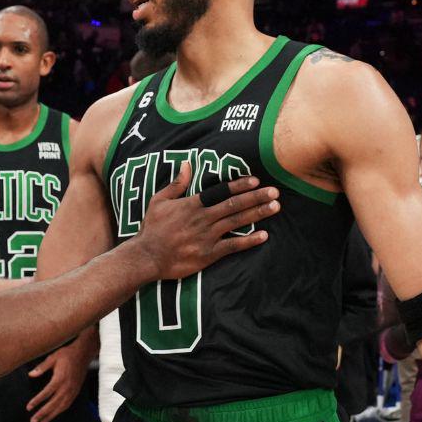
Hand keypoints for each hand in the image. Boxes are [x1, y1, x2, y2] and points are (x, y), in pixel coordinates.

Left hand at [26, 331, 95, 421]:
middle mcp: (66, 387)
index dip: (37, 401)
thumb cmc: (66, 355)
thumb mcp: (52, 358)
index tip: (28, 408)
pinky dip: (58, 412)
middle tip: (32, 421)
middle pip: (52, 404)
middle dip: (42, 413)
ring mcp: (72, 391)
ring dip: (50, 416)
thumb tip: (30, 375)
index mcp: (60, 378)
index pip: (46, 393)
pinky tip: (51, 417)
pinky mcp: (75, 392)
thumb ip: (41, 367)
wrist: (83, 355)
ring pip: (60, 407)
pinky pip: (66, 405)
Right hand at [132, 163, 279, 279]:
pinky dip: (249, 241)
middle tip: (275, 192)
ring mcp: (207, 236)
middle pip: (234, 204)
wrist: (146, 256)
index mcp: (192, 204)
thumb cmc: (151, 229)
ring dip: (257, 213)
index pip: (220, 191)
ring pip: (237, 222)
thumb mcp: (159, 201)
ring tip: (275, 207)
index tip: (256, 180)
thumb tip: (186, 165)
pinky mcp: (208, 254)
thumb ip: (176, 184)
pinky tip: (263, 236)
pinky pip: (232, 246)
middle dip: (256, 197)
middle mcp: (203, 218)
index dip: (239, 185)